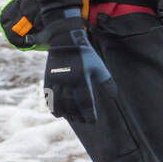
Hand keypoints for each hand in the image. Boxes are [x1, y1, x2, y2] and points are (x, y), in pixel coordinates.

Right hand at [43, 9, 112, 123]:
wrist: (66, 40)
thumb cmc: (86, 55)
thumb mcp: (99, 66)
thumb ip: (107, 82)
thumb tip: (114, 97)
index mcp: (82, 77)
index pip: (86, 101)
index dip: (89, 114)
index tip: (93, 121)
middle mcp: (68, 80)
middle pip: (72, 105)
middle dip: (78, 116)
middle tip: (83, 121)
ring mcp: (56, 80)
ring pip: (60, 103)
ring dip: (66, 114)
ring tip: (73, 119)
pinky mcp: (48, 79)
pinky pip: (49, 97)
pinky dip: (53, 107)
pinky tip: (59, 113)